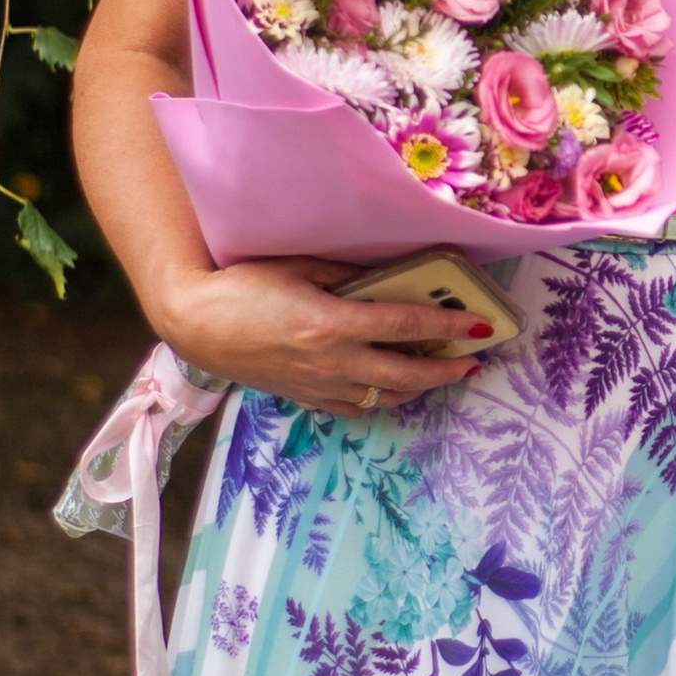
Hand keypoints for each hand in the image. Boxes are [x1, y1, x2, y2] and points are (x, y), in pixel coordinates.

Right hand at [152, 258, 495, 420]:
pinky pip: (355, 408)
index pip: (407, 328)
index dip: (449, 327)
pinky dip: (381, 400)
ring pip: (385, 397)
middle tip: (473, 360)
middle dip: (446, 369)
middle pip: (407, 374)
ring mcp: (318, 386)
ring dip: (419, 388)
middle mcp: (331, 362)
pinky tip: (391, 389)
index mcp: (332, 325)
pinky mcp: (303, 398)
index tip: (480, 326)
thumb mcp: (299, 268)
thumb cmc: (242, 285)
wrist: (194, 323)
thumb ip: (348, 276)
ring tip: (441, 374)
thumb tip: (388, 280)